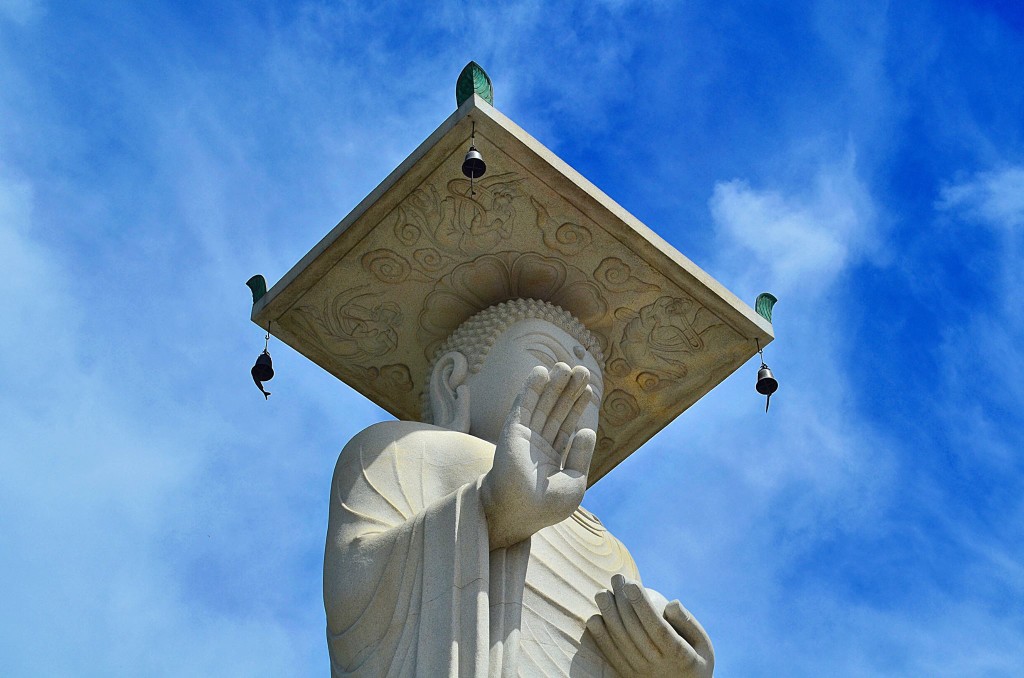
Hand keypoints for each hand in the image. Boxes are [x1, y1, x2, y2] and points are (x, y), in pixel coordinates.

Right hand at [481, 363, 595, 548]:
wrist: (520, 512)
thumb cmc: (546, 506)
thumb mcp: (575, 482)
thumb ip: (581, 456)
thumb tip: (587, 430)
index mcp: (551, 458)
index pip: (566, 426)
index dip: (577, 407)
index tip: (589, 389)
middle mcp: (537, 445)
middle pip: (556, 410)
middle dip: (569, 390)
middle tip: (582, 370)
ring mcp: (524, 437)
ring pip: (542, 405)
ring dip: (554, 385)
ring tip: (566, 365)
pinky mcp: (512, 430)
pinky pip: (523, 405)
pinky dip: (531, 388)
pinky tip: (541, 372)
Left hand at [588, 574, 714, 677]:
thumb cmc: (694, 660)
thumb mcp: (703, 645)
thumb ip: (688, 623)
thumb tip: (671, 602)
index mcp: (680, 656)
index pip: (658, 628)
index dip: (643, 605)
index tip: (632, 583)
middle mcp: (658, 667)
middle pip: (635, 631)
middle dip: (622, 601)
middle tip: (616, 578)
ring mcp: (641, 674)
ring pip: (620, 642)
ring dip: (608, 615)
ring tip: (602, 592)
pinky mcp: (627, 677)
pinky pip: (611, 656)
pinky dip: (601, 637)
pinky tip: (594, 617)